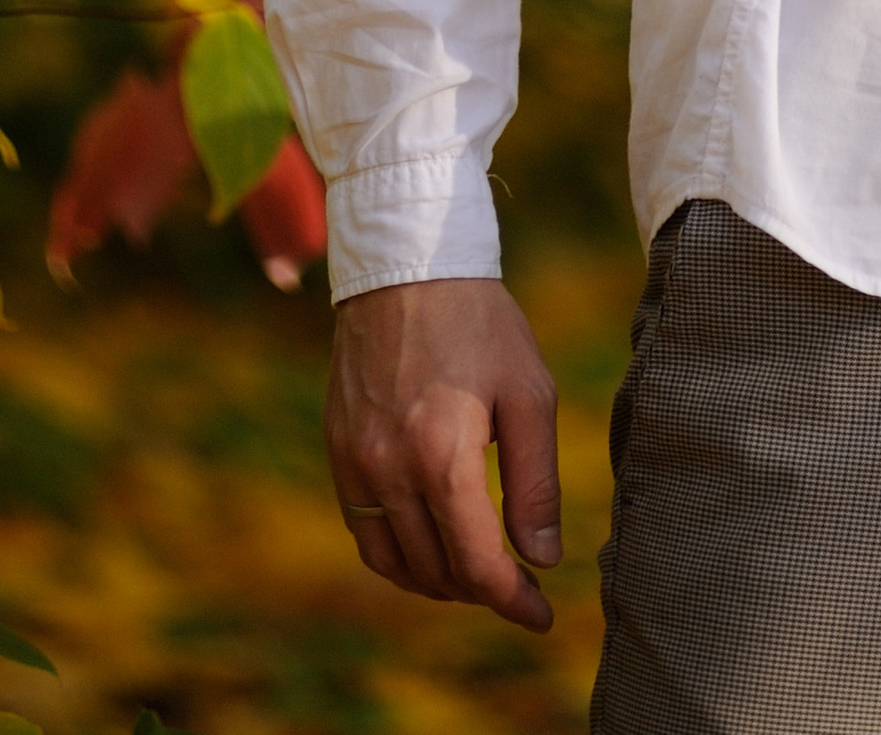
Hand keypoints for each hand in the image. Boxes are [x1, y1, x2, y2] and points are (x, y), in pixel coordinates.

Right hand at [325, 277, 560, 629]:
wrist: (408, 266)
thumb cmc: (480, 324)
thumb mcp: (529, 392)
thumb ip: (536, 482)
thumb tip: (543, 556)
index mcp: (442, 454)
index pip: (476, 562)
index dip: (512, 599)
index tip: (541, 614)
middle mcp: (389, 468)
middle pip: (435, 571)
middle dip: (482, 591)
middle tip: (518, 586)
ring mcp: (355, 462)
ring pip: (394, 563)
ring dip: (438, 582)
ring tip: (478, 574)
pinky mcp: (337, 451)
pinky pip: (364, 531)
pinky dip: (398, 555)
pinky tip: (431, 544)